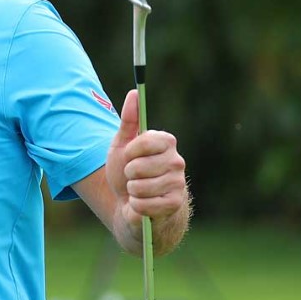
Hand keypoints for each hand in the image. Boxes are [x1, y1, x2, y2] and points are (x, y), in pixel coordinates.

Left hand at [105, 89, 189, 254]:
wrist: (131, 202)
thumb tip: (134, 93)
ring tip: (137, 190)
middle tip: (133, 176)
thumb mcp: (122, 143)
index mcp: (166, 142)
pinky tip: (142, 204)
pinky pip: (145, 204)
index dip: (130, 152)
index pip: (144, 141)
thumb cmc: (127, 170)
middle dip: (128, 174)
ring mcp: (178, 183)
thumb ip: (128, 119)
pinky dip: (137, 205)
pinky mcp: (175, 203)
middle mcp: (177, 160)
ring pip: (140, 187)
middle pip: (139, 166)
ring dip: (131, 191)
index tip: (129, 156)